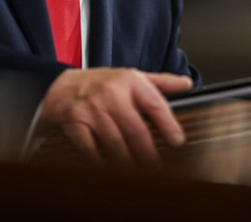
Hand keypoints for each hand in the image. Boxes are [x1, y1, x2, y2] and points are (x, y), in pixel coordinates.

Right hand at [35, 67, 192, 167]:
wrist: (63, 87)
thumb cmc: (103, 84)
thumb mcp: (132, 76)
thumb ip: (161, 82)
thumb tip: (187, 84)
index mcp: (130, 80)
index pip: (154, 103)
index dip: (168, 124)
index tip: (177, 141)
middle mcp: (111, 93)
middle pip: (135, 129)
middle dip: (147, 152)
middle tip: (156, 166)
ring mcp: (91, 108)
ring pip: (114, 143)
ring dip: (126, 161)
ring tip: (137, 173)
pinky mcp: (75, 123)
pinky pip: (90, 149)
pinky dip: (100, 162)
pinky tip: (108, 170)